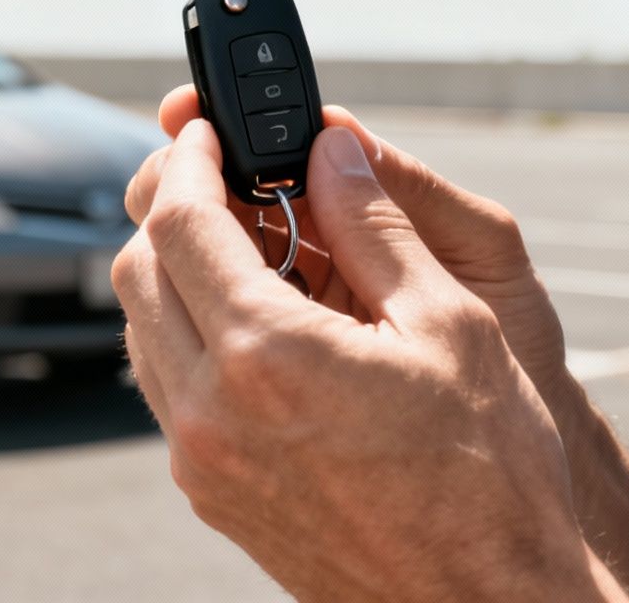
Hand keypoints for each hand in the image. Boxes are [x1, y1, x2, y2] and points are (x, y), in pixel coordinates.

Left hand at [112, 118, 610, 601]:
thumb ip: (377, 225)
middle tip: (227, 178)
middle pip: (139, 272)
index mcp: (267, 356)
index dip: (190, 160)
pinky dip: (190, 336)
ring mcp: (204, 463)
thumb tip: (332, 151)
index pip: (180, 223)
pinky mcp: (212, 497)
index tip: (211, 131)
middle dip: (173, 210)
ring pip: (143, 334)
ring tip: (250, 246)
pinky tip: (258, 323)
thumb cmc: (489, 476)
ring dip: (175, 274)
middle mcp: (211, 413)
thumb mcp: (451, 325)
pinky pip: (169, 391)